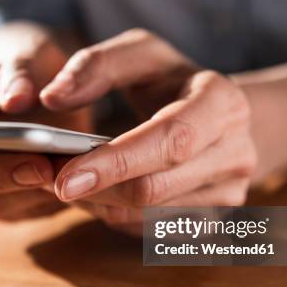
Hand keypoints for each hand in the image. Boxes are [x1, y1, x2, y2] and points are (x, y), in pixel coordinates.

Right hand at [0, 25, 88, 220]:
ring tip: (65, 173)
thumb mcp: (28, 54)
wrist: (50, 93)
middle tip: (37, 167)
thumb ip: (20, 70)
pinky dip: (48, 200)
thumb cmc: (30, 68)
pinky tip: (76, 183)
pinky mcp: (11, 202)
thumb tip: (14, 101)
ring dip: (26, 194)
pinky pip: (25, 210)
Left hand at [40, 29, 256, 233]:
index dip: (115, 162)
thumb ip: (94, 66)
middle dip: (96, 189)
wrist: (221, 117)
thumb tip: (50, 98)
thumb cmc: (171, 82)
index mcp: (222, 103)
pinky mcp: (213, 219)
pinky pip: (151, 232)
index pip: (169, 141)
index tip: (63, 178)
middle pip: (155, 188)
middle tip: (50, 180)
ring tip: (70, 181)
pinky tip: (98, 193)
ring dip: (99, 204)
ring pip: (148, 215)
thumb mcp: (139, 55)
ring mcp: (229, 192)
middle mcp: (236, 152)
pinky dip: (115, 215)